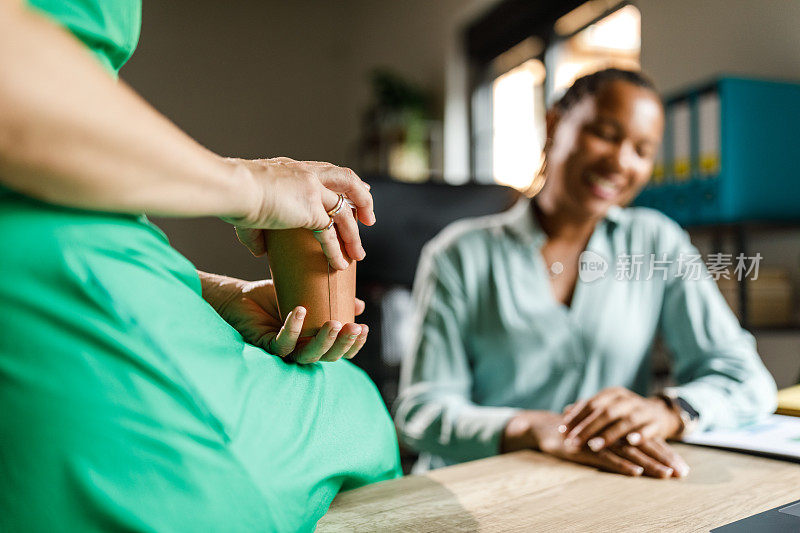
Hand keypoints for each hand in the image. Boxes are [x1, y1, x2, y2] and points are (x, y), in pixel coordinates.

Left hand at [199, 272, 368, 363]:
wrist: (240, 297)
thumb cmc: (272, 298)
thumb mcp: (308, 294)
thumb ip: (332, 300)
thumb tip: (359, 305)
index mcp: (314, 341)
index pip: (339, 350)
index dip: (354, 344)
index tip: (364, 328)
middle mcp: (302, 349)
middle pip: (328, 356)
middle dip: (343, 344)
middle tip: (354, 328)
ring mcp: (285, 350)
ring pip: (308, 356)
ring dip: (324, 342)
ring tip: (334, 324)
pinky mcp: (267, 346)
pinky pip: (283, 344)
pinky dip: (293, 328)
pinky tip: (300, 312)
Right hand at [223, 157, 374, 270]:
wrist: (234, 188)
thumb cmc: (233, 194)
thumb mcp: (248, 208)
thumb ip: (256, 230)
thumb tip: (259, 250)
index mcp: (294, 169)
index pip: (328, 172)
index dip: (346, 183)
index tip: (358, 191)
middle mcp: (308, 174)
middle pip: (348, 181)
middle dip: (363, 199)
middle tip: (369, 219)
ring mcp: (313, 190)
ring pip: (345, 211)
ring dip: (354, 235)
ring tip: (359, 254)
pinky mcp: (311, 210)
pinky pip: (330, 234)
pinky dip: (336, 251)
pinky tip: (340, 264)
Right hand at [502, 411, 688, 477]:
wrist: (546, 428)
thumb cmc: (576, 436)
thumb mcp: (599, 439)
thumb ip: (618, 444)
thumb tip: (640, 460)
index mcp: (618, 429)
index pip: (646, 441)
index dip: (665, 453)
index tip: (682, 468)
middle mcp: (612, 432)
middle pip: (643, 446)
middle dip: (664, 459)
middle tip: (682, 473)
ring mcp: (599, 439)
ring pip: (629, 452)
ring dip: (649, 464)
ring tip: (666, 474)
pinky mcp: (586, 447)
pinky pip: (607, 457)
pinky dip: (622, 465)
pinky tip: (636, 473)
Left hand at [559, 387, 682, 451]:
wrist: (659, 413)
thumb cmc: (625, 412)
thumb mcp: (607, 407)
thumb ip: (587, 409)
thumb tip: (564, 412)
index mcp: (613, 394)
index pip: (591, 404)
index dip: (576, 417)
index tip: (562, 431)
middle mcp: (627, 400)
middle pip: (605, 412)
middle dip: (587, 428)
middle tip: (573, 442)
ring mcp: (643, 410)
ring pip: (625, 421)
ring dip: (609, 434)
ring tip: (593, 446)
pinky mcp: (656, 423)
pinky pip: (649, 429)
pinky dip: (640, 435)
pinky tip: (630, 442)